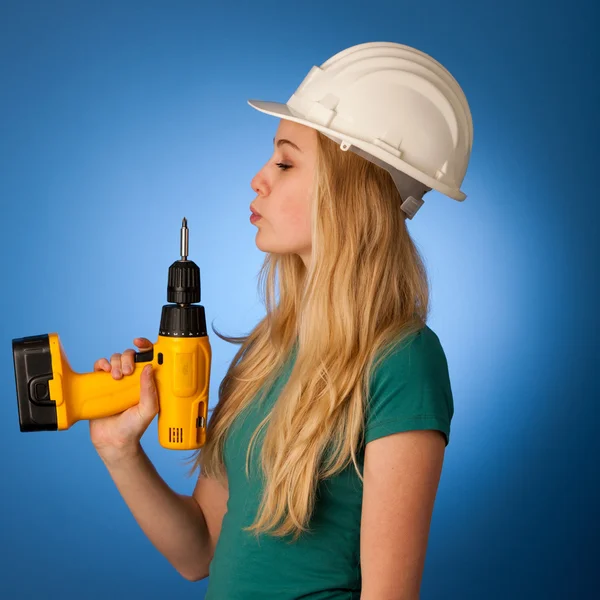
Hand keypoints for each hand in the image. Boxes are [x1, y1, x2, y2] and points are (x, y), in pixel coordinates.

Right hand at [89, 338, 157, 462]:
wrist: (113, 442)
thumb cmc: (134, 427)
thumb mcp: (148, 410)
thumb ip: (150, 390)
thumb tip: (149, 368)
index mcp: (147, 381)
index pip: (148, 358)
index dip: (145, 346)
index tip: (139, 343)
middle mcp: (132, 379)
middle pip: (129, 355)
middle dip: (127, 357)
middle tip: (127, 372)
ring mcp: (116, 381)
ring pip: (114, 359)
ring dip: (114, 362)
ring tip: (116, 377)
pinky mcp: (101, 385)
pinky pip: (99, 367)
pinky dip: (101, 364)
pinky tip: (103, 371)